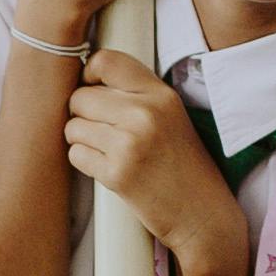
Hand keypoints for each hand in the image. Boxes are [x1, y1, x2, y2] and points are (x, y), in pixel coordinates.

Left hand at [66, 47, 246, 270]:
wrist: (202, 214)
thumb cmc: (183, 166)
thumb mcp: (171, 117)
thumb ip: (137, 95)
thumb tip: (86, 81)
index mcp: (160, 94)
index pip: (106, 61)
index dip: (87, 74)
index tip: (91, 89)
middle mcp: (145, 113)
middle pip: (80, 97)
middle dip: (82, 115)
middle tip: (101, 132)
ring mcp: (130, 143)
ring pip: (73, 127)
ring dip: (81, 140)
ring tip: (107, 151)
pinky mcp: (117, 174)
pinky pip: (76, 154)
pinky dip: (85, 162)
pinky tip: (107, 168)